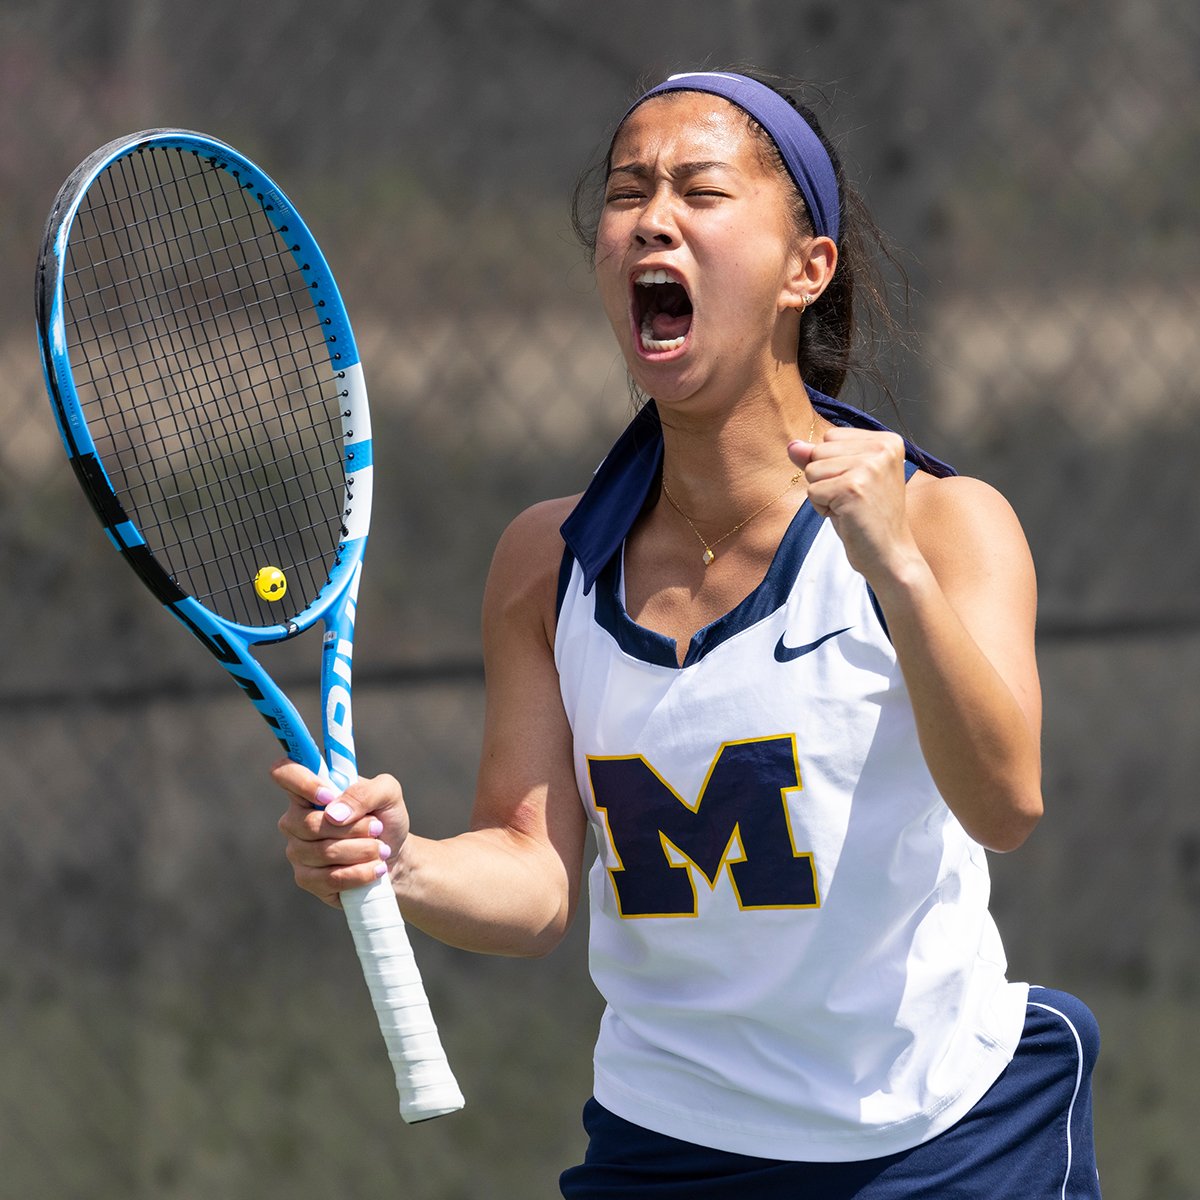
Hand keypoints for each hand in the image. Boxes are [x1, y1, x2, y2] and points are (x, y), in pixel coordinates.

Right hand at [273, 761, 407, 908]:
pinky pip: (329, 878)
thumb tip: (333, 813)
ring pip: (322, 852)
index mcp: (311, 789)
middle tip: (377, 828)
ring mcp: (297, 849)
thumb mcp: (388, 793)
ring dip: (361, 850)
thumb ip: (365, 792)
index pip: (285, 772)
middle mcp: (295, 818)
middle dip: (353, 828)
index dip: (302, 782)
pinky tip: (375, 868)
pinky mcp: (306, 878)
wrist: (394, 855)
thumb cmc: (385, 818)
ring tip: (381, 849)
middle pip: (308, 824)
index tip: (329, 796)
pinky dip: (359, 873)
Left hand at [788, 426, 920, 585]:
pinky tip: (845, 516)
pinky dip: (821, 508)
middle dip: (825, 479)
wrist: (889, 554)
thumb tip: (792, 444)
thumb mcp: (844, 478)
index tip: (856, 485)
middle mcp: (881, 448)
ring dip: (822, 494)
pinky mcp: (853, 488)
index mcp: (886, 441)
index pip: (830, 436)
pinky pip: (812, 491)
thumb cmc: (867, 517)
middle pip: (819, 451)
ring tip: (848, 507)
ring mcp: (868, 467)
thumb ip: (819, 457)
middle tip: (851, 499)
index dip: (832, 465)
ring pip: (812, 470)